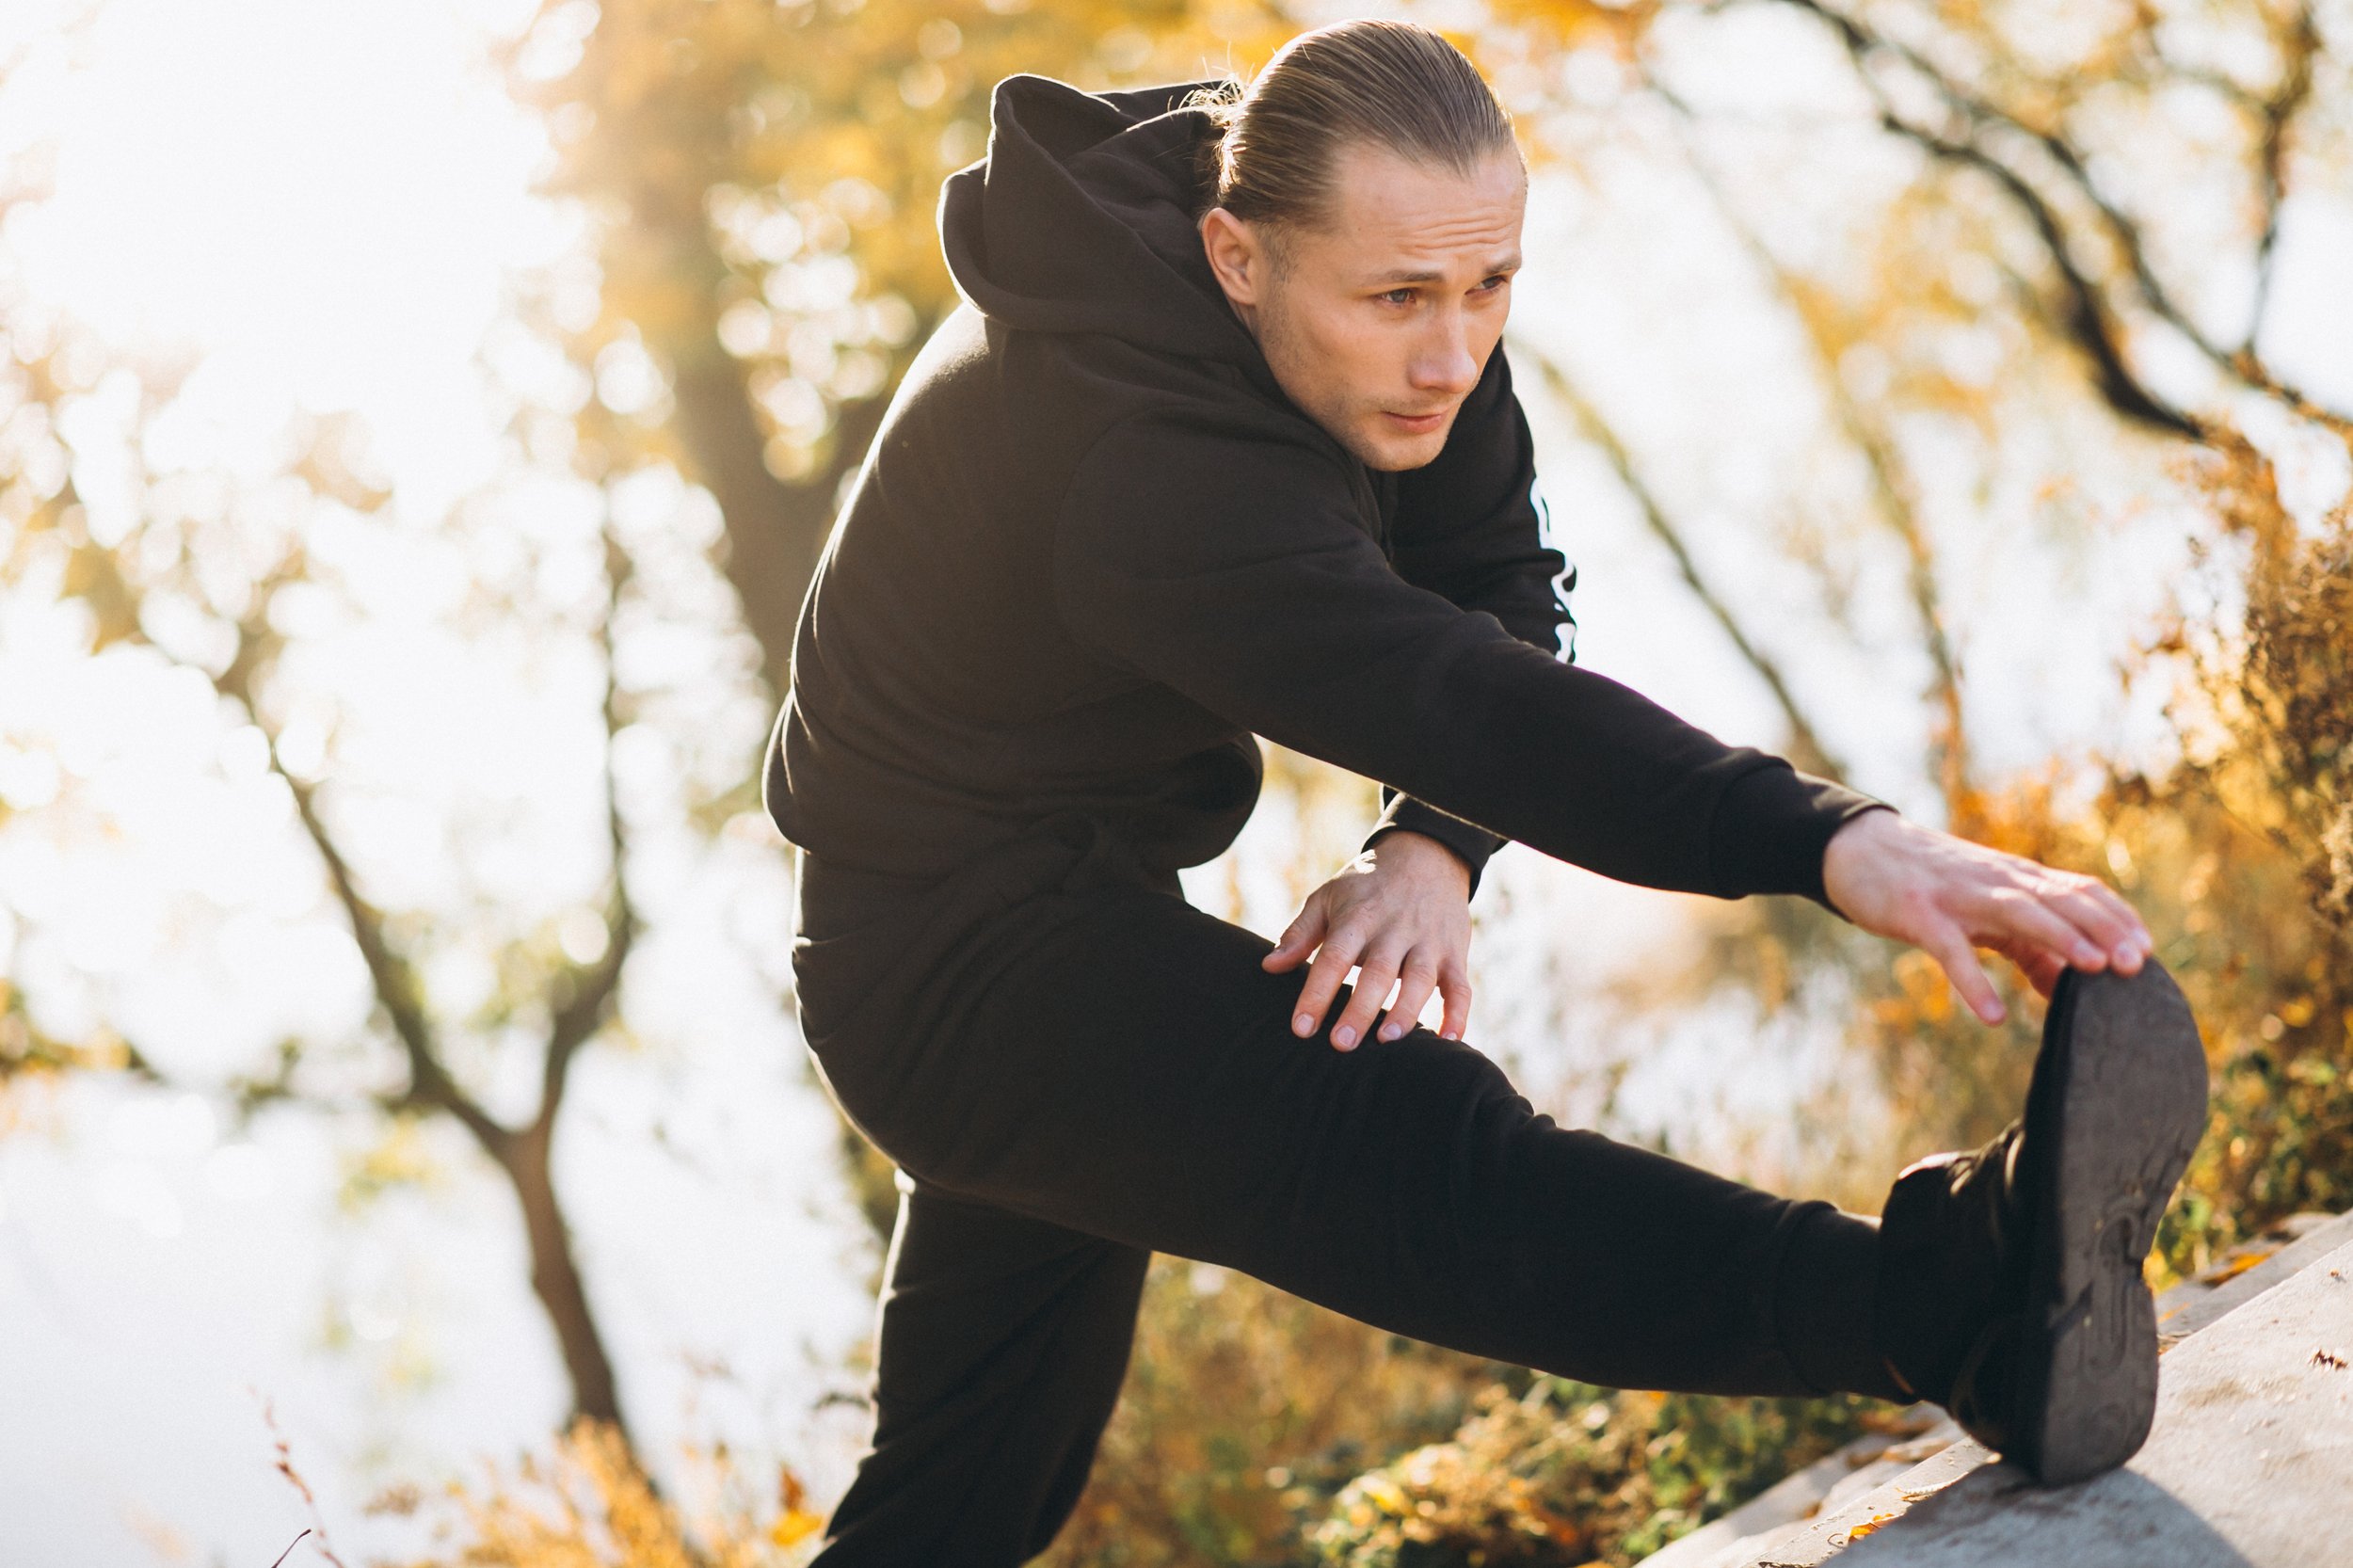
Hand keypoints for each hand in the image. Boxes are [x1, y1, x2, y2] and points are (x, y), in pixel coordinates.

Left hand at [1262, 830, 1473, 1048]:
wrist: (1426, 856)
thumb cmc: (1366, 887)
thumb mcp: (1328, 898)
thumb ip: (1300, 934)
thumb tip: (1269, 966)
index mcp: (1358, 917)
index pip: (1335, 956)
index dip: (1317, 992)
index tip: (1301, 1027)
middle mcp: (1395, 930)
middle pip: (1379, 972)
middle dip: (1361, 1009)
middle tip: (1341, 1044)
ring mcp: (1428, 942)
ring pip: (1421, 979)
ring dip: (1406, 1010)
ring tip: (1387, 1039)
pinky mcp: (1455, 954)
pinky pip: (1461, 987)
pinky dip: (1458, 1013)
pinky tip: (1449, 1040)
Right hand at [1821, 808, 2152, 1024]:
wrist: (1859, 850)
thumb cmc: (1930, 885)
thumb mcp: (1984, 908)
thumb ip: (2027, 944)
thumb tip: (2069, 988)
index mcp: (2016, 879)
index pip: (2080, 889)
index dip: (2117, 918)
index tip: (2148, 951)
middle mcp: (1997, 882)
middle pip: (2061, 898)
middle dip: (2103, 928)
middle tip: (2136, 964)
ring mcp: (1959, 897)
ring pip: (2019, 913)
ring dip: (2060, 938)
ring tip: (2093, 970)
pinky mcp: (1919, 915)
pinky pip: (1951, 951)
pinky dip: (1973, 984)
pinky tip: (1992, 1017)